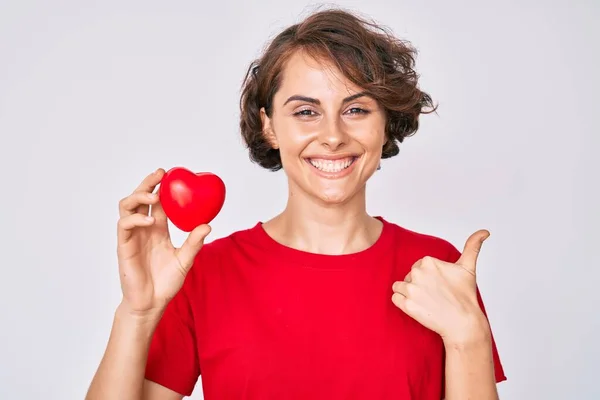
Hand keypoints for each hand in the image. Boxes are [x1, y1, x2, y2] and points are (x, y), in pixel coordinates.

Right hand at [116, 168, 210, 317]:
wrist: (151, 303)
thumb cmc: (166, 283)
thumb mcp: (185, 261)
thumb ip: (194, 243)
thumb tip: (208, 225)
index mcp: (158, 229)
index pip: (158, 202)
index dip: (162, 186)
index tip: (172, 174)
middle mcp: (144, 229)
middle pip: (140, 197)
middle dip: (148, 183)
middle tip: (160, 174)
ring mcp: (132, 236)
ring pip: (127, 206)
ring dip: (138, 195)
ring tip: (154, 195)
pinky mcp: (124, 246)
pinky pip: (124, 225)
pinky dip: (136, 218)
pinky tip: (150, 220)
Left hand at [391, 230, 490, 342]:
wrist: (463, 323)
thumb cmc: (465, 296)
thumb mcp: (468, 268)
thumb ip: (472, 246)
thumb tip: (484, 231)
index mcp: (428, 261)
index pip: (419, 267)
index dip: (428, 278)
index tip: (439, 286)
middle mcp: (417, 273)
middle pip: (409, 276)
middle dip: (419, 285)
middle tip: (435, 296)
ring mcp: (411, 289)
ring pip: (400, 286)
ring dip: (409, 294)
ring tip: (425, 302)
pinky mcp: (406, 305)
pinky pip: (395, 298)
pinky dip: (403, 303)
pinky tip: (417, 307)